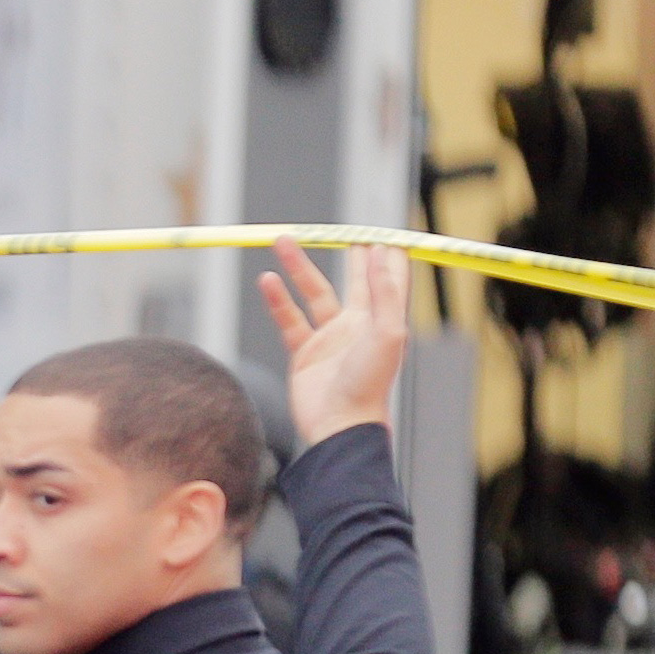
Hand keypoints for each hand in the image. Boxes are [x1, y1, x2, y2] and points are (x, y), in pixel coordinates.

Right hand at [256, 240, 408, 448]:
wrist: (338, 424)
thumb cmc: (369, 384)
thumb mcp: (387, 333)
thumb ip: (383, 292)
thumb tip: (378, 252)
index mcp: (382, 319)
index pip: (387, 277)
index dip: (386, 253)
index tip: (381, 229)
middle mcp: (357, 325)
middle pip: (352, 278)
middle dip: (345, 253)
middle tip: (339, 229)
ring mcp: (329, 338)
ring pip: (312, 292)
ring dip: (298, 266)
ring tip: (283, 241)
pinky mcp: (303, 353)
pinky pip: (288, 319)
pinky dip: (277, 299)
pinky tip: (267, 280)